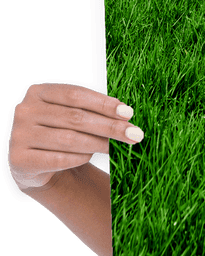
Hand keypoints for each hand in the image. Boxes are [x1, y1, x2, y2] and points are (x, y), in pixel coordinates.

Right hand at [7, 83, 143, 191]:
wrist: (32, 164)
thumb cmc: (60, 132)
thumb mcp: (73, 115)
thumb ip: (94, 110)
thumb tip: (126, 114)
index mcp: (38, 92)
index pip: (76, 95)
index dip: (104, 103)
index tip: (129, 113)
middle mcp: (25, 110)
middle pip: (76, 117)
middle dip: (110, 127)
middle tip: (136, 135)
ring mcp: (18, 135)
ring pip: (69, 139)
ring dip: (98, 144)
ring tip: (115, 148)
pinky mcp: (19, 160)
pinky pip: (59, 159)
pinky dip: (80, 158)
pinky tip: (90, 157)